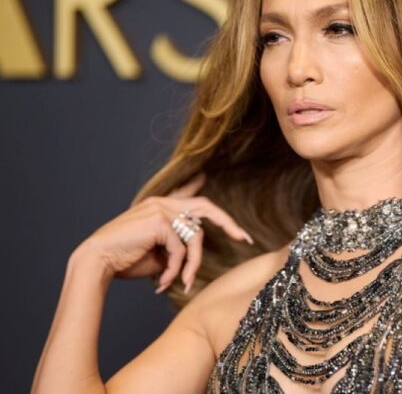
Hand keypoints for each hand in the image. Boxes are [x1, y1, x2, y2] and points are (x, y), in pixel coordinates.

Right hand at [73, 172, 253, 293]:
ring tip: (184, 283)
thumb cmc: (123, 260)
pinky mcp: (160, 220)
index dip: (196, 184)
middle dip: (229, 223)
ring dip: (191, 266)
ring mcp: (162, 209)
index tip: (205, 176)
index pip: (185, 192)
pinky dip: (176, 269)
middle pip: (206, 207)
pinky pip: (181, 248)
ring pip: (194, 238)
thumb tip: (190, 257)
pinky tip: (163, 281)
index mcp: (159, 207)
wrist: (97, 261)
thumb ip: (176, 248)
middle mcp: (162, 203)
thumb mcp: (157, 254)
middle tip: (245, 239)